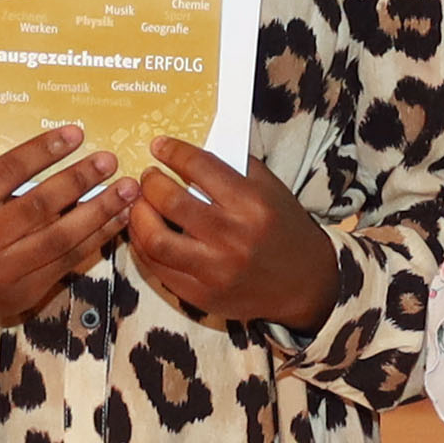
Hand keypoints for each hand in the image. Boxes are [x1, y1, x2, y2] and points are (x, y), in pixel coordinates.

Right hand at [0, 124, 124, 324]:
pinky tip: (115, 221)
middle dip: (79, 181)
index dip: (43, 150)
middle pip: (38, 206)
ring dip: (99, 212)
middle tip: (109, 160)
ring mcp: (1, 271)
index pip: (7, 171)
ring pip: (60, 238)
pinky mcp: (22, 293)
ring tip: (126, 191)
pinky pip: (66, 263)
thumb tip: (56, 153)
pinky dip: (94, 240)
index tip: (76, 134)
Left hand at [121, 138, 337, 327]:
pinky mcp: (202, 296)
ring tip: (140, 205)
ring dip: (138, 216)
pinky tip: (145, 232)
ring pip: (155, 240)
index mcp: (252, 204)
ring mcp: (215, 271)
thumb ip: (234, 167)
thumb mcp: (270, 190)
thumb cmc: (283, 230)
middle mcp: (233, 237)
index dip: (173, 152)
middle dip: (150, 183)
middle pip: (171, 202)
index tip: (160, 146)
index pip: (200, 167)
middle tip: (149, 177)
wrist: (304, 285)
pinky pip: (158, 269)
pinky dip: (144, 246)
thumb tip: (187, 151)